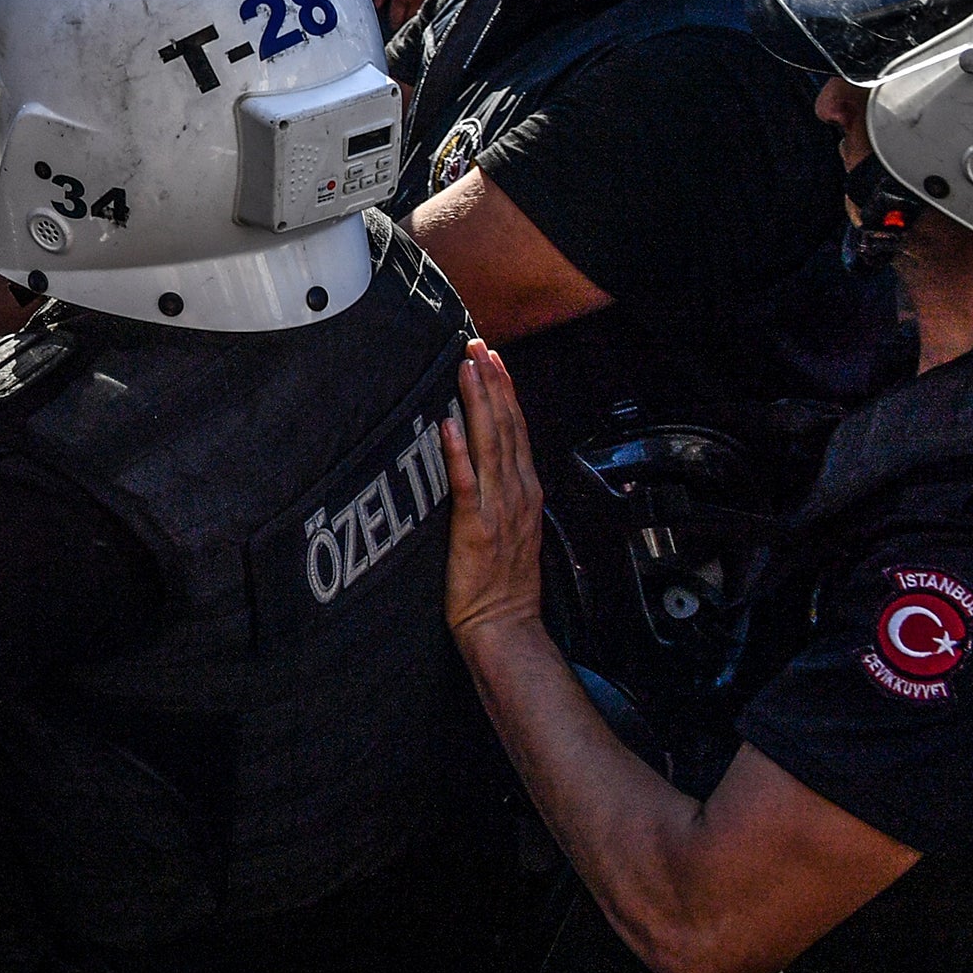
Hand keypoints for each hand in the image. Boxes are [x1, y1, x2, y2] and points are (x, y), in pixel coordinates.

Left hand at [374, 0, 445, 29]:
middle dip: (403, 22)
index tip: (391, 23)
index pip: (396, 19)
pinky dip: (424, 6)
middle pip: (409, 20)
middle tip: (399, 20)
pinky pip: (430, 3)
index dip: (392, 23)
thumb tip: (377, 5)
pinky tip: (419, 2)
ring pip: (421, 13)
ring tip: (408, 14)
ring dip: (414, 15)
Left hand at [441, 338, 546, 644]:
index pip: (516, 429)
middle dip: (492, 383)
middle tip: (477, 345)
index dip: (505, 391)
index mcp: (525, 491)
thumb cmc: (501, 583)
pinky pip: (467, 483)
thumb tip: (483, 461)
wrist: (505, 627)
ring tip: (467, 368)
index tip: (493, 358)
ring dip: (478, 402)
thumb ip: (500, 493)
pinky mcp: (476, 528)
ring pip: (490, 444)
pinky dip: (458, 451)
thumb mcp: (510, 528)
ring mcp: (499, 509)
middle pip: (506, 426)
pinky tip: (448, 424)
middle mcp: (516, 493)